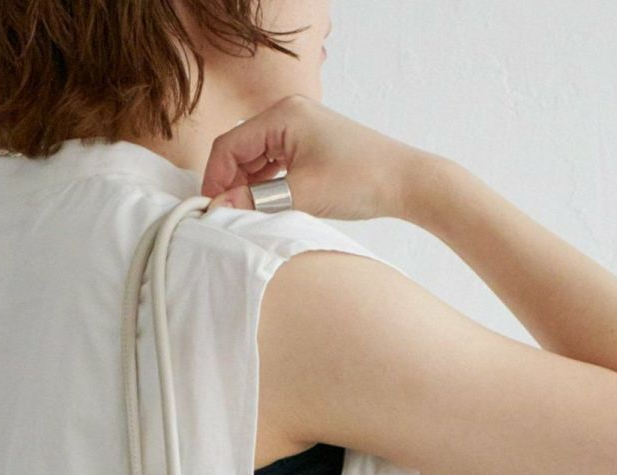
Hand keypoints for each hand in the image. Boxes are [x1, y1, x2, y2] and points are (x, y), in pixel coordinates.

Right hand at [201, 94, 418, 221]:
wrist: (405, 181)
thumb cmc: (360, 179)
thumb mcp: (302, 194)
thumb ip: (255, 202)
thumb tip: (218, 209)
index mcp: (283, 115)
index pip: (229, 145)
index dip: (215, 180)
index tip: (211, 211)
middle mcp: (288, 114)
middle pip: (239, 150)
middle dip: (230, 184)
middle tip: (229, 218)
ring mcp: (299, 129)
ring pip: (255, 159)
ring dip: (248, 187)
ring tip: (248, 215)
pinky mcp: (309, 146)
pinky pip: (273, 164)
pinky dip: (265, 185)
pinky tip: (267, 206)